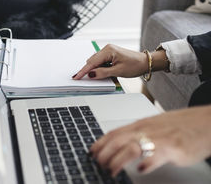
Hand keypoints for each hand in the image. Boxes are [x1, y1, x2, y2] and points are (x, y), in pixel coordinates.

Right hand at [73, 44, 147, 79]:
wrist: (145, 62)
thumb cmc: (135, 65)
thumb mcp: (118, 71)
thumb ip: (103, 73)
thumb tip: (91, 75)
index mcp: (108, 50)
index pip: (92, 63)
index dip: (83, 71)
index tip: (76, 77)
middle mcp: (107, 48)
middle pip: (92, 61)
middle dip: (88, 70)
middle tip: (83, 80)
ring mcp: (108, 51)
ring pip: (95, 61)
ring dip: (95, 69)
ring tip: (101, 76)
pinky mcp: (110, 54)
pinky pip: (100, 61)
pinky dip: (99, 67)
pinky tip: (103, 72)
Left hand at [90, 105, 210, 175]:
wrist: (205, 122)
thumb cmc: (181, 125)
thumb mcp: (154, 126)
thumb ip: (138, 133)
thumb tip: (121, 142)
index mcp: (140, 124)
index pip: (114, 132)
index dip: (100, 143)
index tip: (91, 152)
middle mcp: (146, 129)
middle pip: (117, 140)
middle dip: (104, 153)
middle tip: (98, 164)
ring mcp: (159, 138)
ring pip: (131, 147)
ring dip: (118, 160)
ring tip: (112, 170)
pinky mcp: (174, 148)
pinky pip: (157, 155)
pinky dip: (146, 164)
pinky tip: (140, 170)